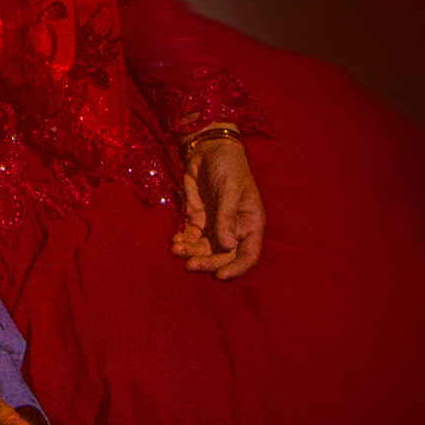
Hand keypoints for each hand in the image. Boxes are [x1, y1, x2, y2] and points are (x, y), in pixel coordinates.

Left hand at [171, 132, 265, 279]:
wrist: (208, 148)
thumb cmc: (228, 165)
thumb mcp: (230, 189)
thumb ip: (227, 217)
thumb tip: (228, 245)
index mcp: (251, 223)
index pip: (248, 254)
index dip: (236, 268)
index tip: (220, 276)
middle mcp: (234, 229)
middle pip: (223, 256)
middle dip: (206, 262)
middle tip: (189, 265)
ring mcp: (215, 226)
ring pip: (204, 250)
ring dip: (190, 253)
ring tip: (176, 250)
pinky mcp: (197, 220)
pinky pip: (190, 238)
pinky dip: (183, 243)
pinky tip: (174, 242)